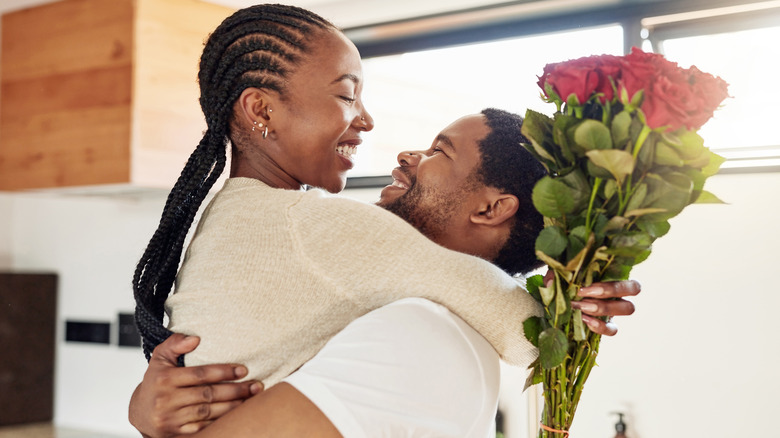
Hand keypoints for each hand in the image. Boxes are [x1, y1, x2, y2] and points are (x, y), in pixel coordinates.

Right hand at [128, 333, 261, 437]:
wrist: (140, 412)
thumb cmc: (156, 380)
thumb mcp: (160, 358)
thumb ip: (174, 344)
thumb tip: (196, 339)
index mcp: (164, 379)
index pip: (199, 374)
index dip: (223, 371)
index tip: (243, 369)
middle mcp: (166, 400)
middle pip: (207, 394)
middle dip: (234, 390)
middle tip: (255, 386)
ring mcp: (171, 419)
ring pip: (207, 412)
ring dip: (232, 406)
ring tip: (250, 399)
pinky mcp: (175, 434)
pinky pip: (202, 428)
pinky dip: (220, 421)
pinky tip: (235, 415)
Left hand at [543, 270, 639, 336]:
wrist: (560, 298)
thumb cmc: (566, 281)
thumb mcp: (562, 275)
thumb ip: (558, 275)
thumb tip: (550, 281)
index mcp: (613, 277)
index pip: (630, 279)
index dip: (612, 284)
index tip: (585, 285)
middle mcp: (619, 293)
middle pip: (632, 291)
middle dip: (607, 291)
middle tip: (581, 293)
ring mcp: (614, 310)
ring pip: (627, 308)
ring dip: (602, 308)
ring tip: (580, 307)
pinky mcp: (606, 324)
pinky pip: (612, 329)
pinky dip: (600, 326)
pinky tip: (584, 320)